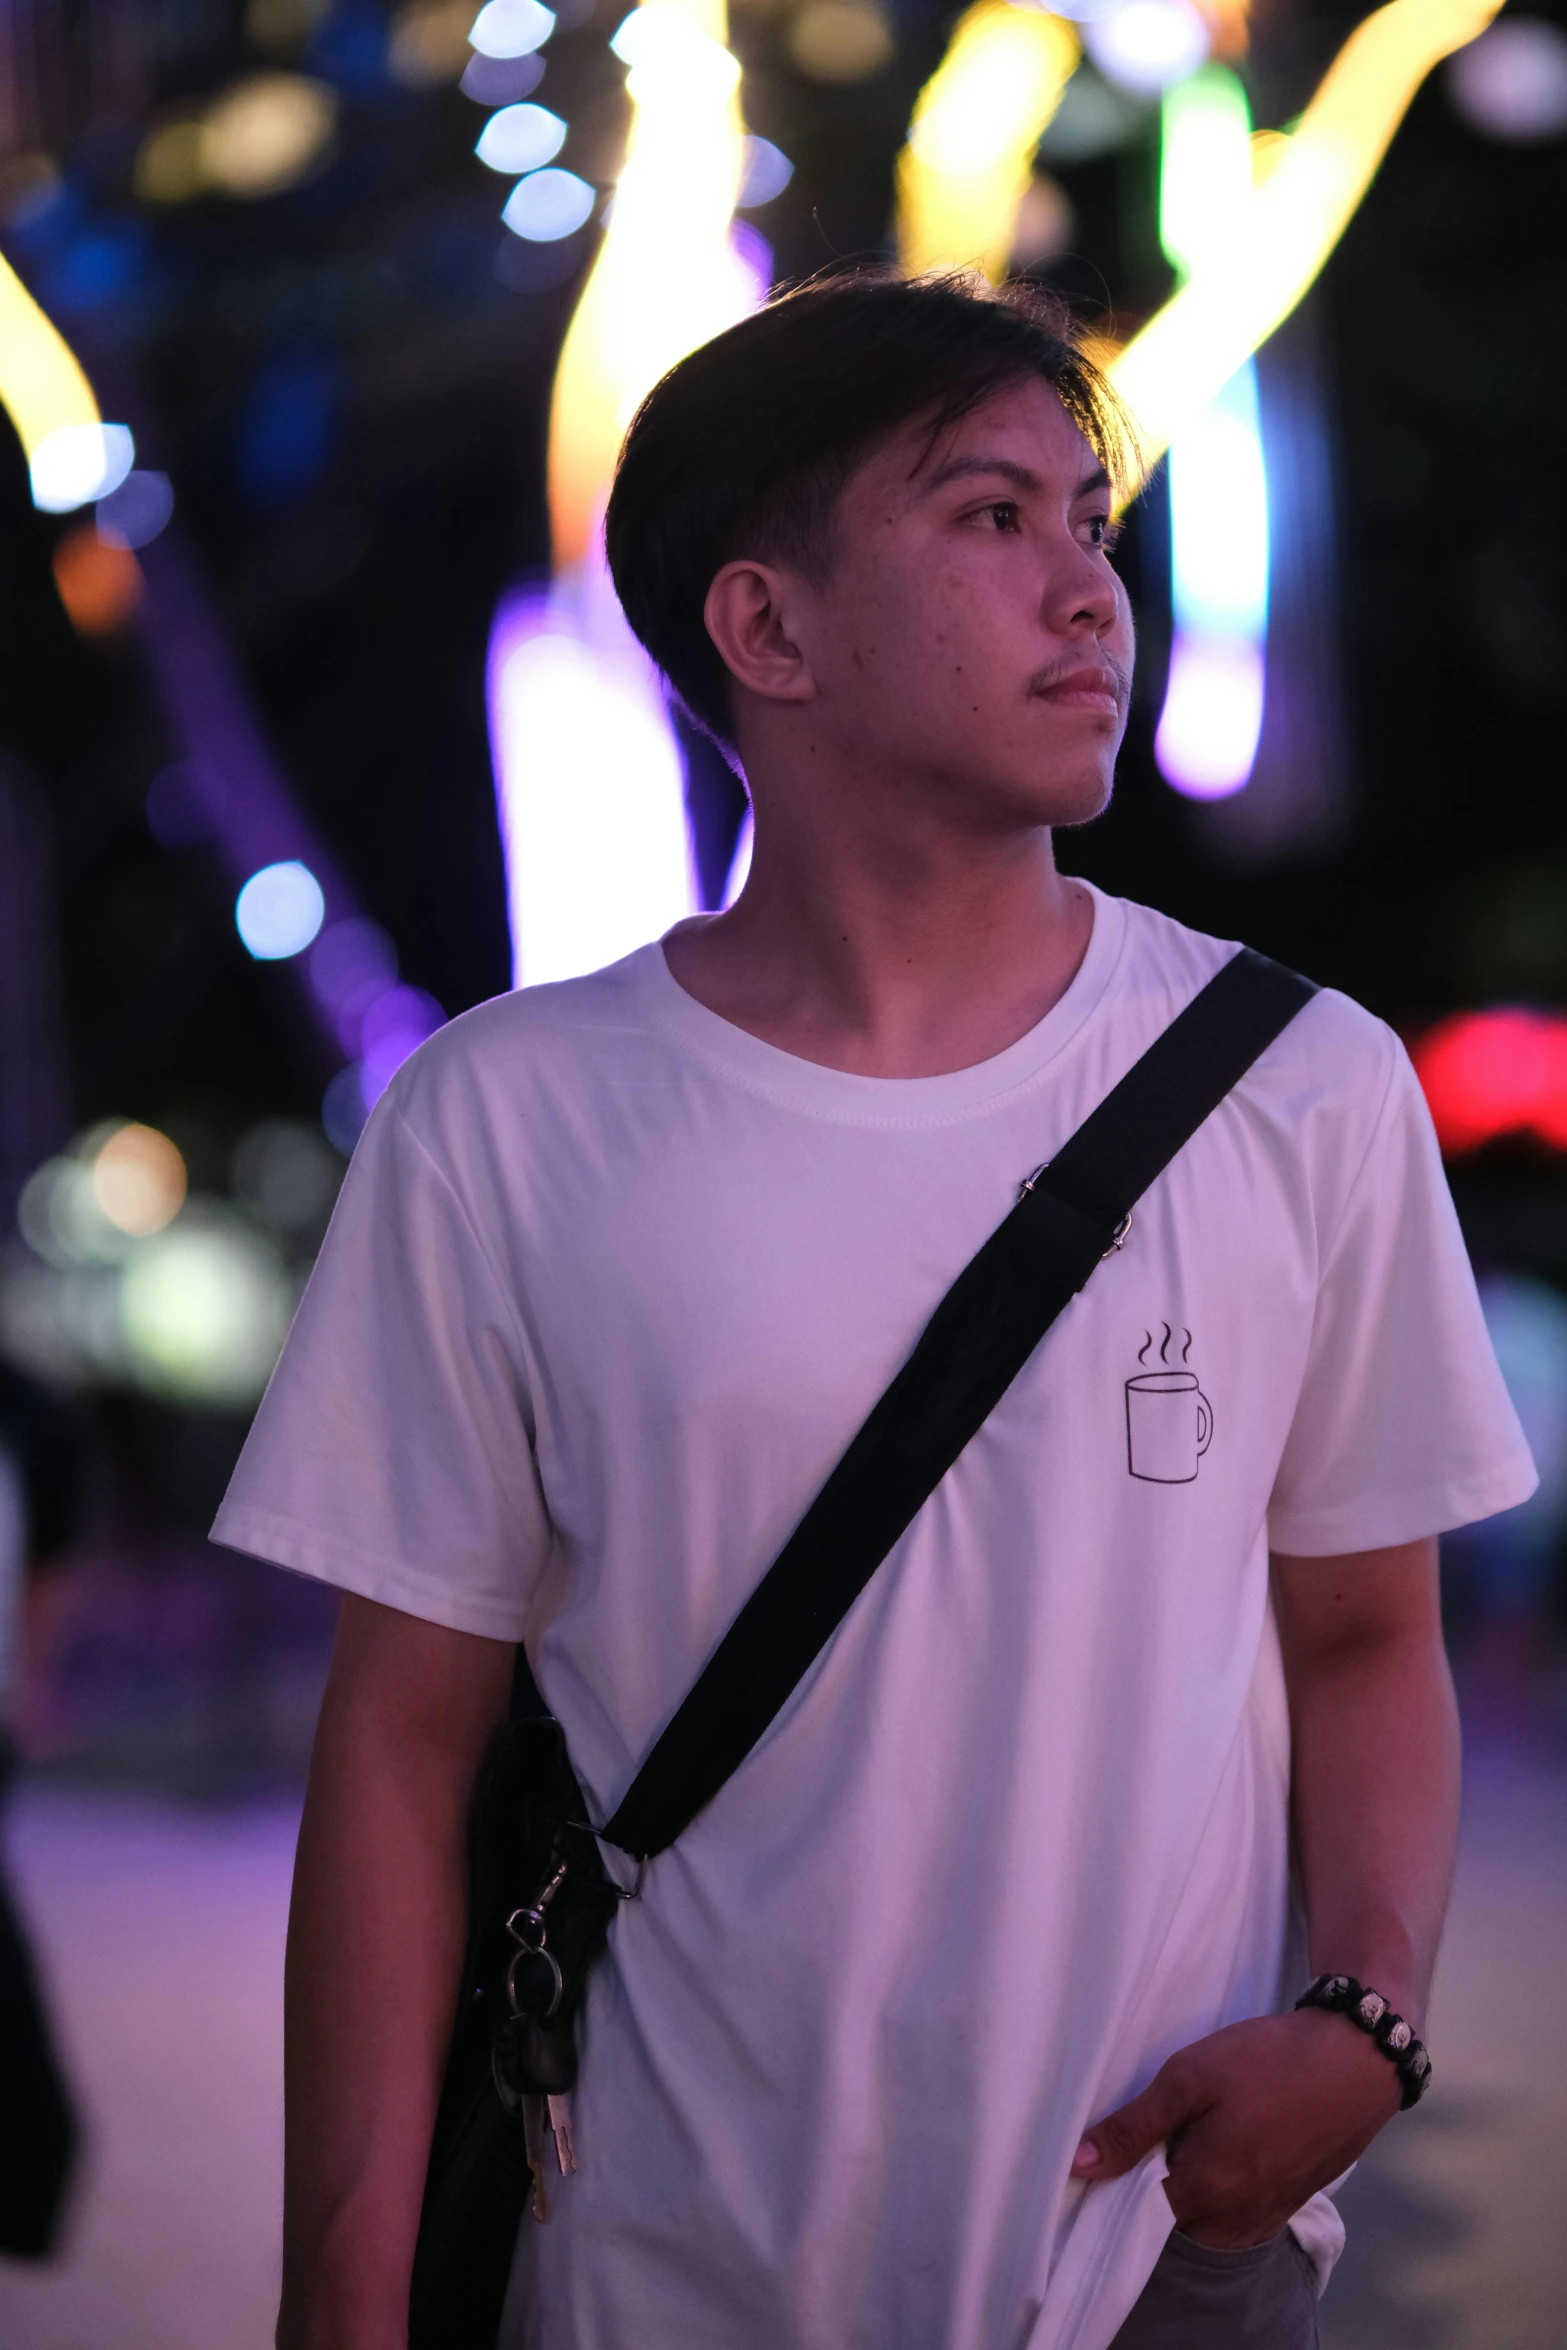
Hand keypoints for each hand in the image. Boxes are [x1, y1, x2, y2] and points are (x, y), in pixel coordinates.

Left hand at [1069, 2009, 1403, 2247]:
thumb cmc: (1269, 2063)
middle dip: (1151, 2181)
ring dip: (1188, 2183)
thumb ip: (1134, 2128)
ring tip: (1192, 2127)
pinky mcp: (1284, 2207)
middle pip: (1167, 2217)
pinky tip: (1223, 2138)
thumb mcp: (1191, 2078)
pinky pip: (1232, 2213)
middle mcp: (1233, 2224)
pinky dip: (1218, 2185)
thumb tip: (1076, 2165)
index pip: (1132, 2213)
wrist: (1356, 2059)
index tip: (1106, 2144)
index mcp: (1205, 2194)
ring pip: (1200, 2216)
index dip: (1113, 2178)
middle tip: (1154, 2126)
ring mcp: (1263, 2220)